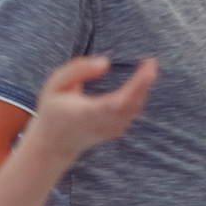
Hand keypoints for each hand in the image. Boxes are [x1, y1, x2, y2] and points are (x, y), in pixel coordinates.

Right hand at [28, 56, 158, 167]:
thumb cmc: (54, 108)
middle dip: (144, 83)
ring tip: (147, 68)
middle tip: (151, 63)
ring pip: (135, 109)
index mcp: (85, 113)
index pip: (117, 101)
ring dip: (144, 88)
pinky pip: (133, 112)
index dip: (136, 86)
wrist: (54, 143)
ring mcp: (111, 130)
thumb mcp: (56, 84)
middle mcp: (101, 124)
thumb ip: (78, 70)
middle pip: (131, 105)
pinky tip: (142, 82)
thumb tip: (106, 62)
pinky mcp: (117, 131)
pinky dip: (140, 96)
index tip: (148, 70)